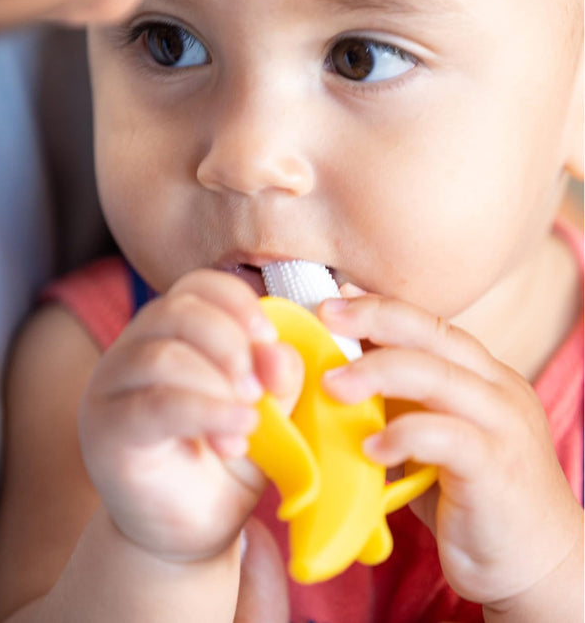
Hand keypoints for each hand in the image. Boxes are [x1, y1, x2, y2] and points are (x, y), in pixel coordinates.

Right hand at [78, 269, 302, 563]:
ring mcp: (111, 386)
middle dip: (232, 344)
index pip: (197, 286)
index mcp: (172, 331)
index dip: (239, 302)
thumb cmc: (226, 456)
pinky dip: (207, 413)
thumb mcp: (266, 409)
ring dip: (219, 385)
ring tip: (249, 423)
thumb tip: (279, 353)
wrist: (189, 527)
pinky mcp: (106, 429)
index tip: (269, 337)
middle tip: (261, 390)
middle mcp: (133, 347)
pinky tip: (237, 433)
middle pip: (178, 311)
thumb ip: (277, 376)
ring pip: (163, 355)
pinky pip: (157, 405)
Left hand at [318, 293, 582, 608]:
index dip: (381, 306)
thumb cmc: (470, 495)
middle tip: (325, 316)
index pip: (429, 324)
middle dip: (375, 318)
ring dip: (377, 372)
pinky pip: (445, 437)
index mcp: (481, 375)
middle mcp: (496, 389)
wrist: (538, 564)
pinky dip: (401, 435)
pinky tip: (370, 448)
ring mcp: (502, 426)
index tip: (335, 300)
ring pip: (437, 376)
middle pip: (432, 334)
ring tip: (333, 384)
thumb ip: (401, 405)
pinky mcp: (495, 468)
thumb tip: (337, 378)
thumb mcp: (433, 436)